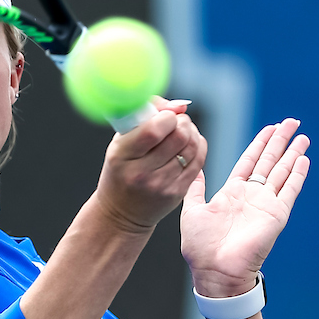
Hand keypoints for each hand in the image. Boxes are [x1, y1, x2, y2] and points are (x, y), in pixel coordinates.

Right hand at [95, 98, 206, 232]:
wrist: (121, 213)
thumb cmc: (120, 170)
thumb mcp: (120, 144)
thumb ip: (144, 118)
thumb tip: (180, 105)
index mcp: (121, 156)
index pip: (154, 129)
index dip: (167, 116)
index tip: (165, 116)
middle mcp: (141, 172)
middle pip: (178, 136)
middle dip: (182, 122)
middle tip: (176, 122)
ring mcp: (160, 184)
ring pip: (191, 146)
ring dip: (191, 132)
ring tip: (183, 131)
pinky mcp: (177, 192)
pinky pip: (198, 160)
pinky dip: (198, 146)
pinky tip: (189, 143)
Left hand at [181, 118, 309, 296]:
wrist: (214, 270)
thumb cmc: (200, 247)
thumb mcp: (192, 210)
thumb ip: (196, 188)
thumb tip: (194, 169)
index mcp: (231, 193)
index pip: (249, 161)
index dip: (259, 144)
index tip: (270, 128)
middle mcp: (251, 196)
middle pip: (269, 161)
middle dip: (279, 141)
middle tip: (290, 121)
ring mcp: (265, 205)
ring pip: (282, 172)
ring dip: (292, 153)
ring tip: (301, 136)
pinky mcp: (275, 215)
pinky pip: (289, 191)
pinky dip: (297, 175)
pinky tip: (303, 159)